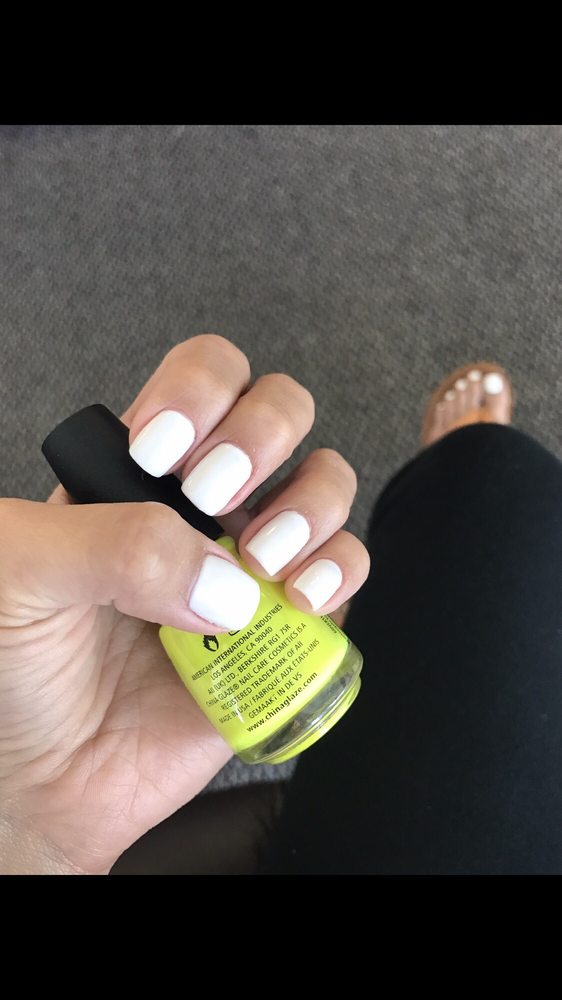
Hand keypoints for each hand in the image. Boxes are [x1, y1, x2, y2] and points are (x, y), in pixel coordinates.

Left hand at [0, 336, 368, 873]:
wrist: (38, 779)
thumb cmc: (12, 668)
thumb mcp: (21, 575)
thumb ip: (110, 543)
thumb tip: (221, 576)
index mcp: (138, 472)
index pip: (204, 377)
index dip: (202, 392)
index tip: (165, 455)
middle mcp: (205, 506)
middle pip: (281, 411)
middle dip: (263, 435)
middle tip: (214, 496)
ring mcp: (250, 564)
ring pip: (326, 484)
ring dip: (308, 507)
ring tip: (257, 563)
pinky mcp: (285, 630)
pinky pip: (345, 576)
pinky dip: (339, 573)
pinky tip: (295, 599)